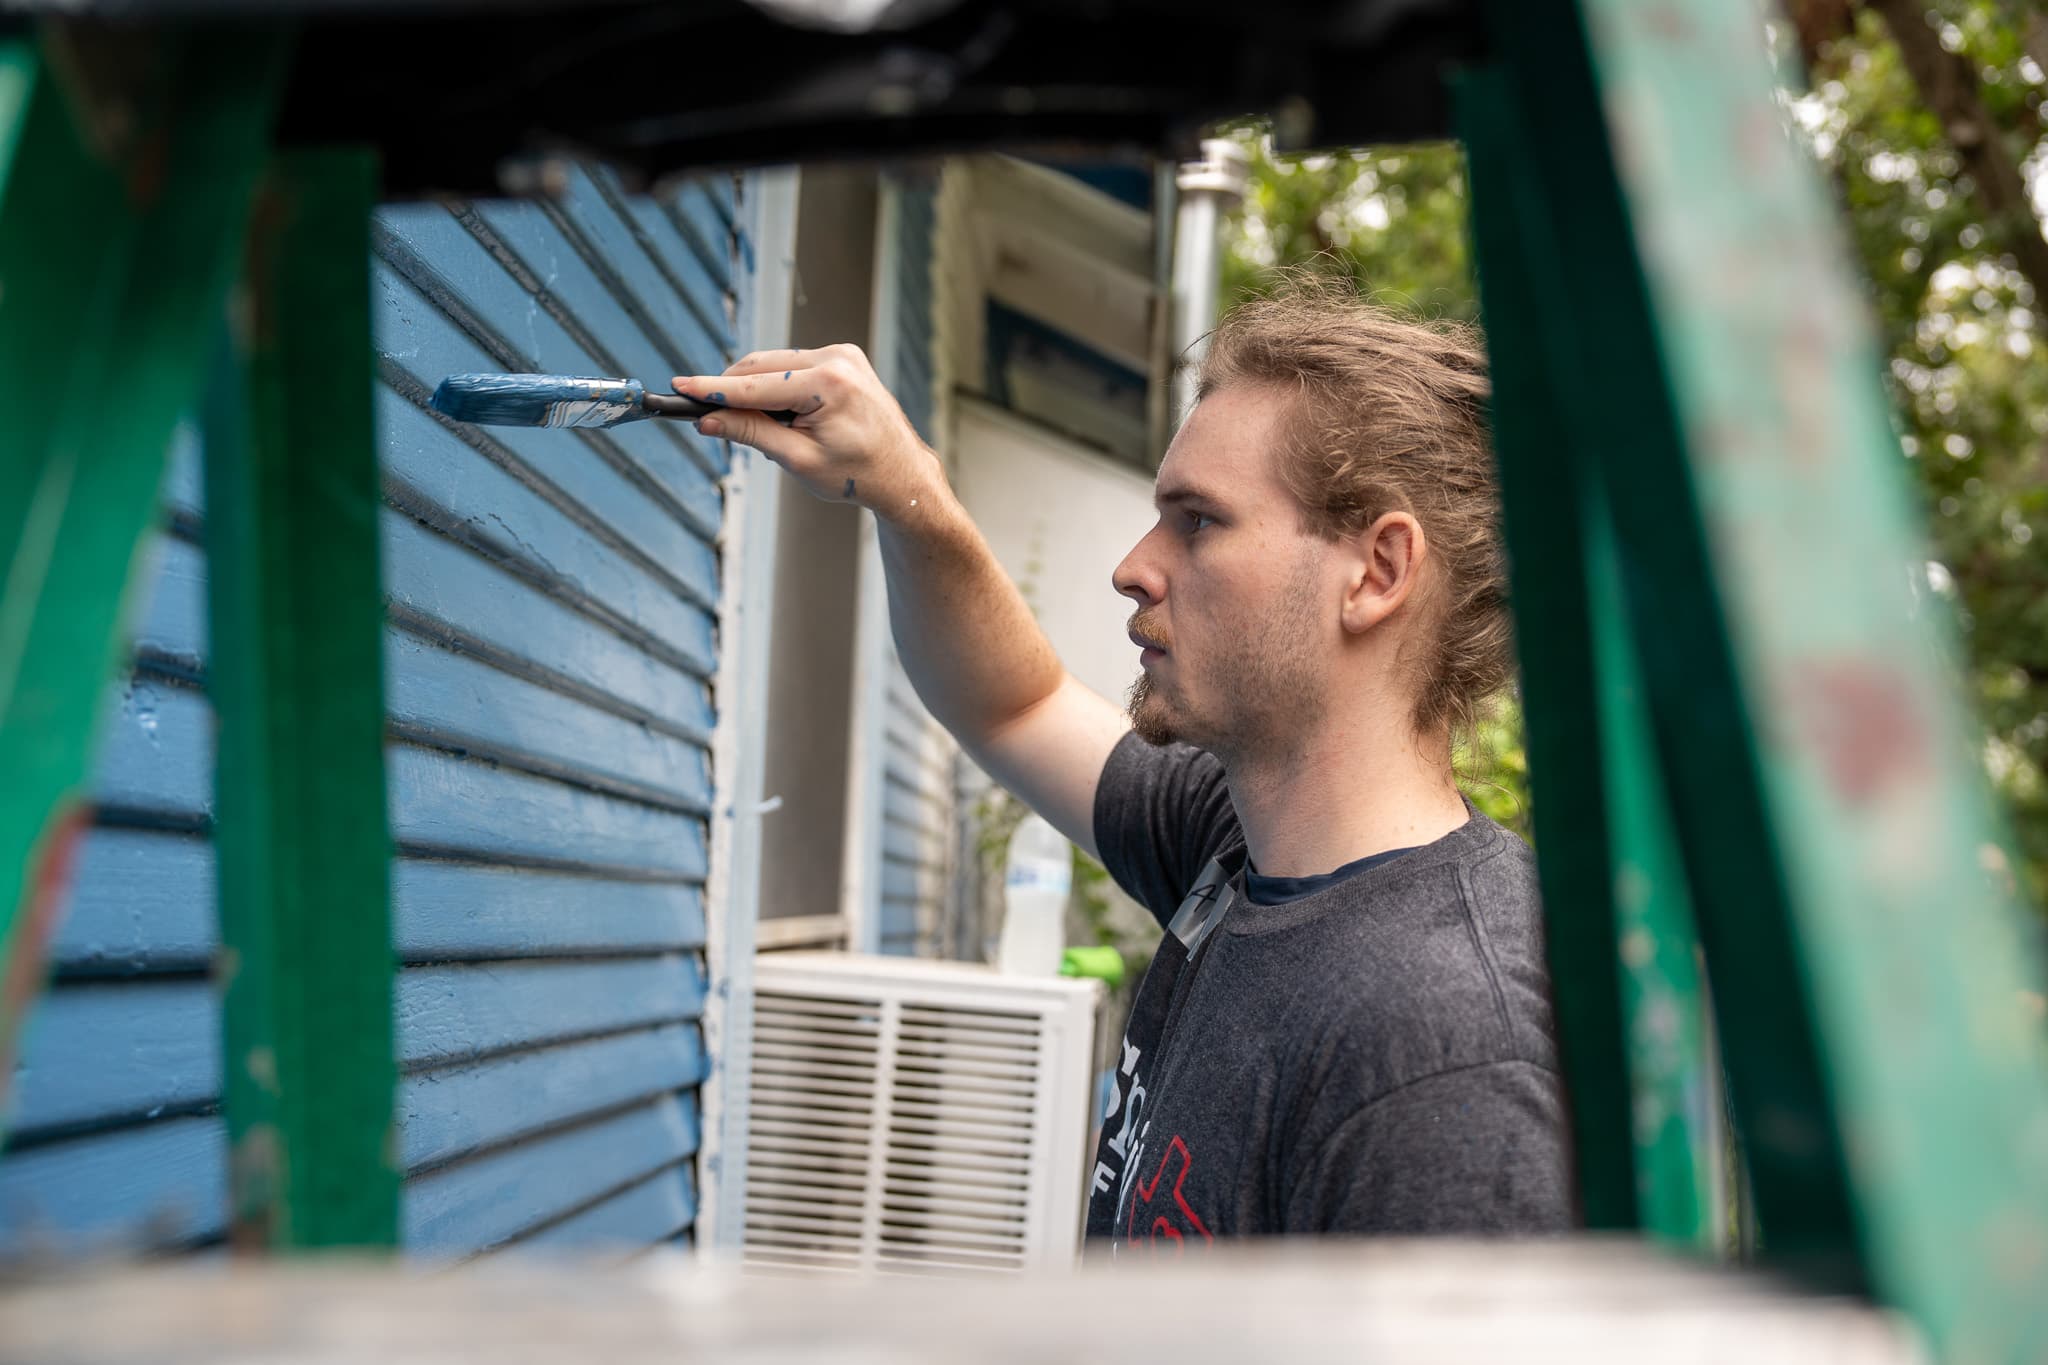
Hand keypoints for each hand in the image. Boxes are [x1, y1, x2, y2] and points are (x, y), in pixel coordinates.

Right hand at [673, 344, 940, 516]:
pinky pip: (793, 365)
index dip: (713, 389)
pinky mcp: (843, 357)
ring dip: (757, 392)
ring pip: (774, 364)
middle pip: (761, 367)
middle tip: (711, 420)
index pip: (755, 386)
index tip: (680, 386)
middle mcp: (837, 359)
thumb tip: (708, 420)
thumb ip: (751, 434)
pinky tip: (785, 417)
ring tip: (771, 432)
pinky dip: (778, 387)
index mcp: (829, 384)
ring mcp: (843, 354)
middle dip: (733, 393)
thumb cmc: (855, 473)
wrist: (901, 473)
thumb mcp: (798, 459)